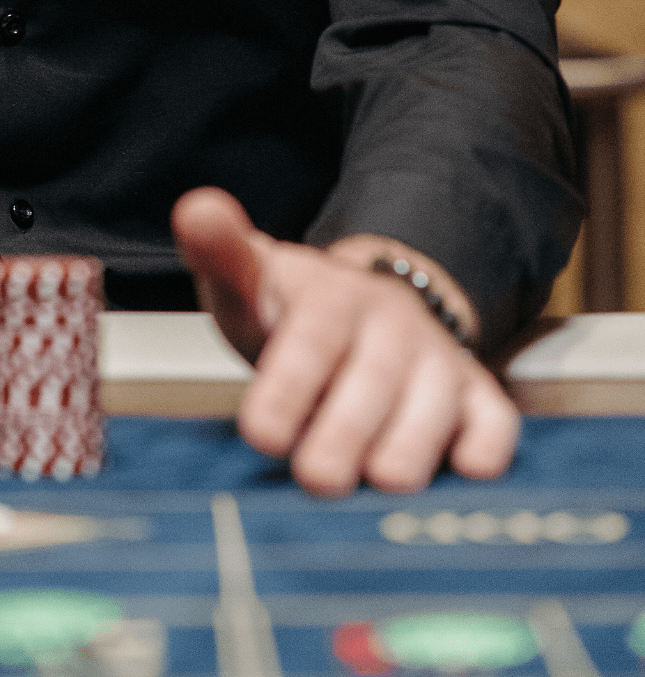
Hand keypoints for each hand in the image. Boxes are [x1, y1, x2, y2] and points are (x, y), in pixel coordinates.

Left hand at [172, 187, 518, 495]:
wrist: (363, 310)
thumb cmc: (292, 309)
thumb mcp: (249, 278)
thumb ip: (220, 252)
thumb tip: (195, 209)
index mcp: (332, 297)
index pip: (312, 340)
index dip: (290, 387)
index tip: (259, 433)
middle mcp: (392, 325)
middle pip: (373, 384)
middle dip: (344, 436)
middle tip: (317, 477)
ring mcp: (438, 360)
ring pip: (434, 410)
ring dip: (408, 452)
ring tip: (376, 481)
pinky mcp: (475, 396)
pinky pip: (494, 423)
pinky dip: (484, 447)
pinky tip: (462, 468)